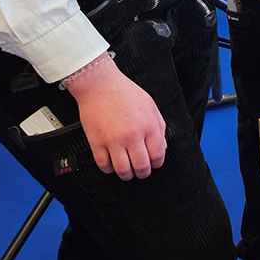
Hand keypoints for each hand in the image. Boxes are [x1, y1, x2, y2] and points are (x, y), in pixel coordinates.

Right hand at [65, 55, 166, 179]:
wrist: (99, 85)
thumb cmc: (125, 93)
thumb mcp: (151, 106)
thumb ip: (159, 127)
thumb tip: (162, 147)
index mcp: (149, 126)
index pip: (158, 155)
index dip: (157, 163)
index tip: (155, 164)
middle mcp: (132, 135)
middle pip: (141, 166)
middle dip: (144, 173)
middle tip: (142, 172)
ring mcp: (113, 140)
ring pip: (123, 170)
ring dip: (127, 175)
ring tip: (128, 172)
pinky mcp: (97, 142)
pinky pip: (103, 165)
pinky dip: (109, 170)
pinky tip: (112, 166)